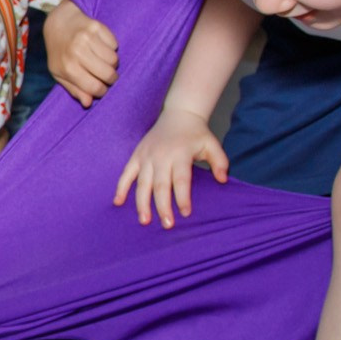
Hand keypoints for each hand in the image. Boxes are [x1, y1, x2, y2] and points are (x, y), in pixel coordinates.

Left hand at [43, 4, 119, 105]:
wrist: (58, 23)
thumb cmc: (60, 52)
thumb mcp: (60, 73)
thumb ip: (74, 89)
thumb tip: (88, 103)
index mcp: (68, 67)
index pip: (95, 87)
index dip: (102, 91)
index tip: (101, 87)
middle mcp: (77, 52)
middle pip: (108, 74)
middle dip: (111, 78)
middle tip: (106, 75)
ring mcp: (87, 38)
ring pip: (114, 60)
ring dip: (111, 63)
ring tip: (101, 59)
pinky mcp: (96, 27)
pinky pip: (114, 45)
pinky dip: (111, 48)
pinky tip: (100, 45)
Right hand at [113, 108, 226, 227]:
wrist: (178, 114)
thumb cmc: (197, 134)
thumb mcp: (212, 144)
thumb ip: (220, 162)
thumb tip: (222, 180)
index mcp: (180, 153)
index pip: (181, 179)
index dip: (183, 197)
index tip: (186, 213)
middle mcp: (161, 155)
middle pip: (160, 185)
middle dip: (163, 206)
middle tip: (167, 225)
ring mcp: (146, 156)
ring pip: (142, 183)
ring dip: (142, 203)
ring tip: (145, 221)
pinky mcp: (136, 155)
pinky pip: (126, 174)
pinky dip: (121, 188)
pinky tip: (118, 203)